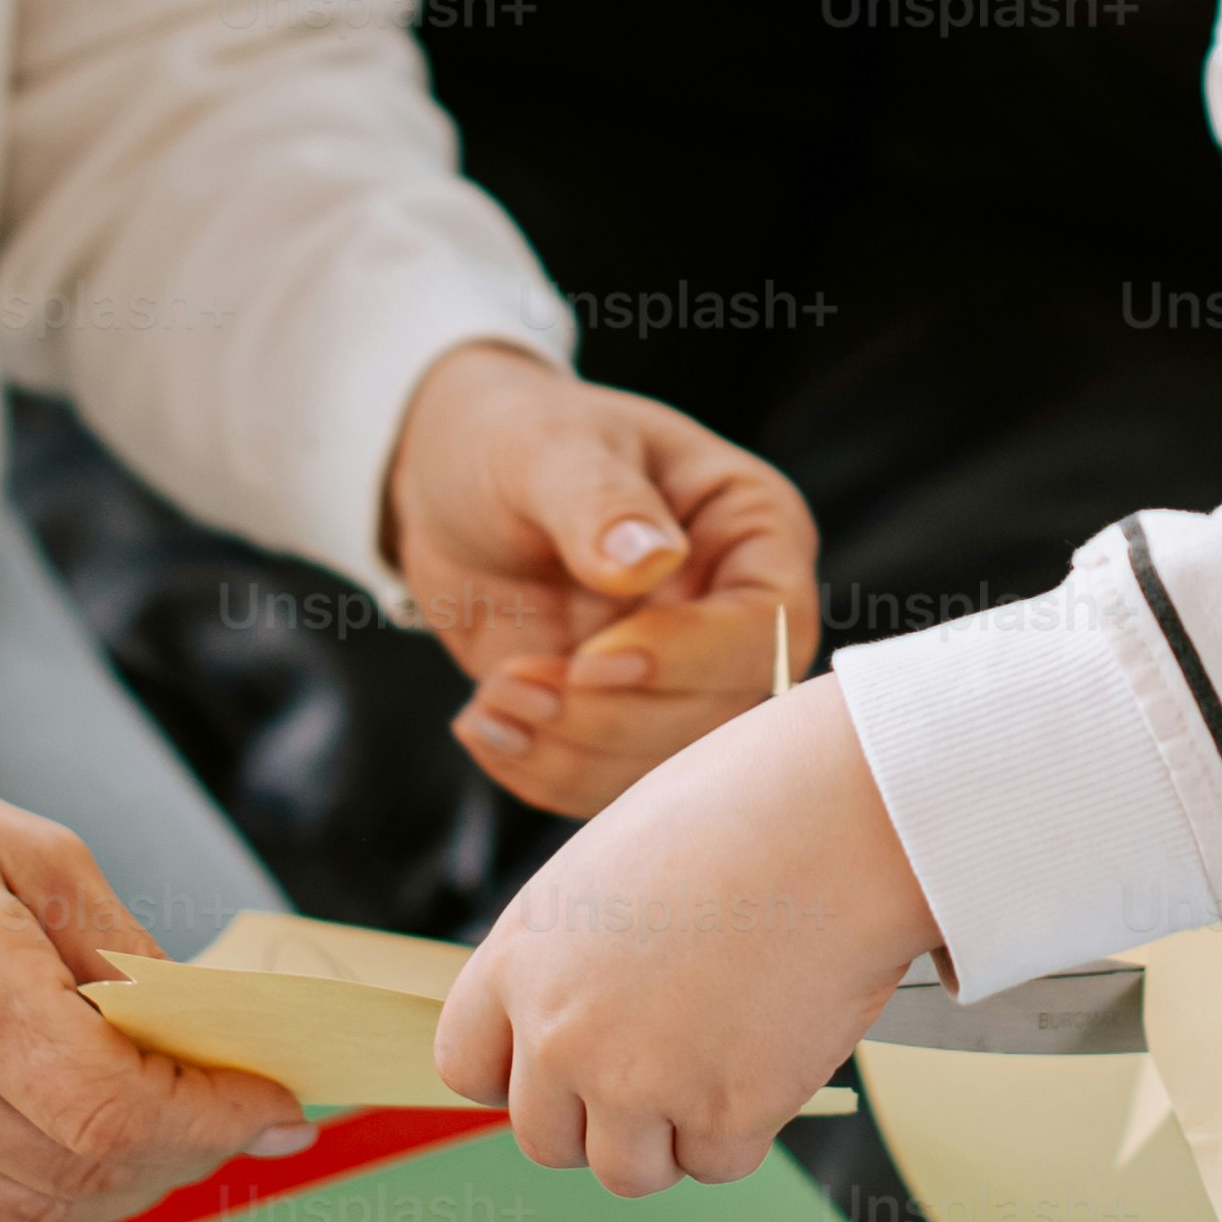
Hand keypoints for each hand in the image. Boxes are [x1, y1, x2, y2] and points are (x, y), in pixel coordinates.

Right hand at [0, 724, 303, 1221]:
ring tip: (174, 1123)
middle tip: (242, 1111)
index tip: (280, 1105)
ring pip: (38, 1209)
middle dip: (190, 1151)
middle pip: (87, 1169)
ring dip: (129, 1180)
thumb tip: (207, 1043)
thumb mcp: (20, 847)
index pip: (112, 1104)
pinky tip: (84, 1135)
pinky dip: (52, 1185)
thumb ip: (121, 956)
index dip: (215, 1118)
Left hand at [376, 338, 818, 814]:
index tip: (590, 660)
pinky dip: (542, 773)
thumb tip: (652, 559)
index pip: (773, 623)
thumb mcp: (545, 448)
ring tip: (489, 701)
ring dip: (570, 755)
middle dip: (611, 719)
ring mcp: (684, 674)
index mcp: (754, 529)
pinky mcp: (626, 717)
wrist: (449, 481)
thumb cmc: (513, 437)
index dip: (689, 658)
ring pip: (669, 766)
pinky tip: (483, 724)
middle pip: (725, 714)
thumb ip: (599, 502)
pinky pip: (611, 784)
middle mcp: (737, 613)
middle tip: (511, 682)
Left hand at [434, 677, 935, 1192]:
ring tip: (723, 1055)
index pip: (467, 1066)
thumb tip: (591, 1011)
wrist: (836, 819)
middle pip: (546, 1140)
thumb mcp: (614, 865)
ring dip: (672, 1136)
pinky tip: (774, 1048)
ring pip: (630, 1171)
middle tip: (665, 1066)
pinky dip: (749, 1127)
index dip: (519, 1076)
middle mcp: (561, 1032)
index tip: (565, 1070)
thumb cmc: (742, 812)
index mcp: (522, 957)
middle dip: (601, 1120)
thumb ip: (579, 951)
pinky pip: (719, 1162)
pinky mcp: (722, 1113)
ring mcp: (638, 1081)